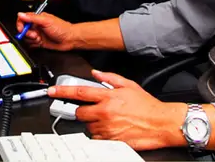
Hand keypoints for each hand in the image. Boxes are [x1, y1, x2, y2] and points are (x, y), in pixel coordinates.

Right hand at [15, 11, 75, 49]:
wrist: (70, 39)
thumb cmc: (62, 28)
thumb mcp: (46, 21)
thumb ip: (32, 18)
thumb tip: (20, 14)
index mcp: (37, 18)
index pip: (23, 19)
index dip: (20, 24)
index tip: (22, 29)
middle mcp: (36, 26)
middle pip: (23, 29)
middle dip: (27, 33)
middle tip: (34, 35)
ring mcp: (38, 34)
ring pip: (27, 37)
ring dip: (31, 40)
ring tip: (39, 39)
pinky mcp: (40, 42)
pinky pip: (31, 44)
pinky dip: (33, 44)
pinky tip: (39, 43)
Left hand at [48, 70, 185, 150]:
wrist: (162, 124)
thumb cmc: (148, 106)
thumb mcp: (129, 85)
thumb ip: (110, 78)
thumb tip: (96, 73)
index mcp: (108, 97)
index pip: (79, 92)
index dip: (62, 91)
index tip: (52, 92)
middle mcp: (105, 112)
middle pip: (80, 112)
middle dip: (83, 111)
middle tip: (94, 110)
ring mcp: (107, 128)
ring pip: (88, 126)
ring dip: (93, 123)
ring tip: (108, 120)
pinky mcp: (111, 140)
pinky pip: (97, 138)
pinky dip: (100, 135)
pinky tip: (111, 129)